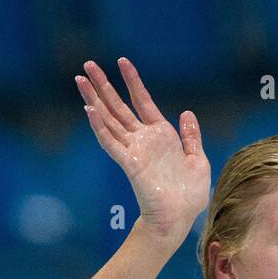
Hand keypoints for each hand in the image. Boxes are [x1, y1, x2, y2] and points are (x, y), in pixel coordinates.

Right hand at [75, 56, 210, 241]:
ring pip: (109, 119)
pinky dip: (99, 126)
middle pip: (118, 106)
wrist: (180, 217)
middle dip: (103, 85)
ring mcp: (133, 150)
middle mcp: (143, 140)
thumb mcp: (197, 160)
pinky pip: (110, 141)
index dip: (132, 81)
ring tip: (80, 79)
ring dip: (94, 99)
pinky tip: (89, 109)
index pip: (142, 101)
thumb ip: (191, 137)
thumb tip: (187, 112)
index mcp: (160, 136)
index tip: (122, 61)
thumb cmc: (189, 195)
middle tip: (87, 64)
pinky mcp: (128, 163)